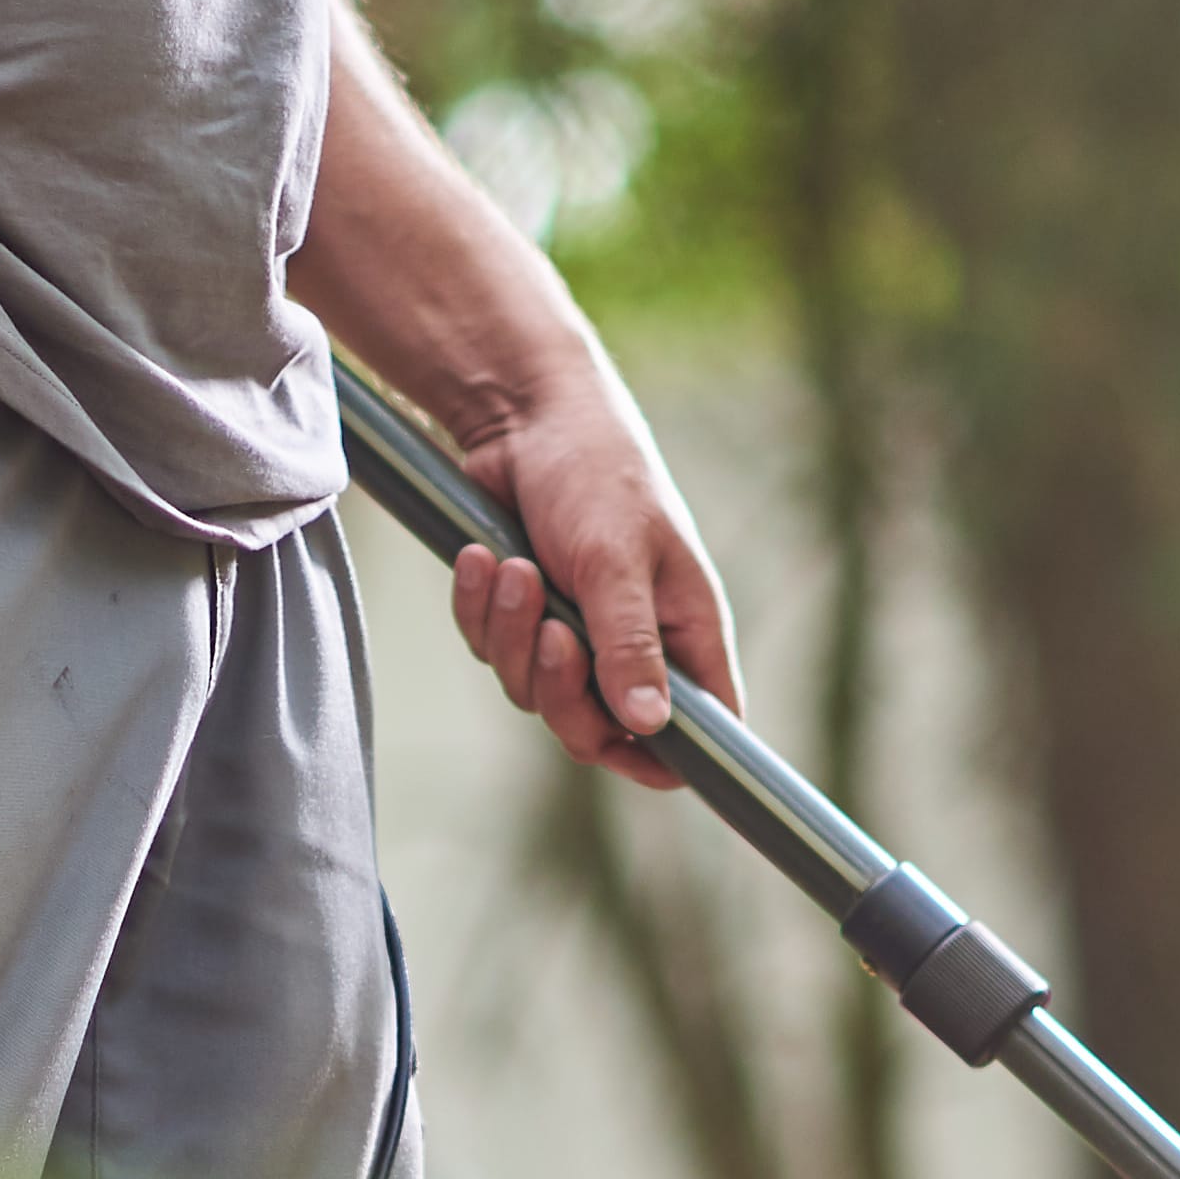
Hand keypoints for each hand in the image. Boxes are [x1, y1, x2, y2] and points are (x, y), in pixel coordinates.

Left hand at [431, 374, 734, 791]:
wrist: (524, 417)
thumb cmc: (595, 474)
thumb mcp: (616, 559)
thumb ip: (630, 645)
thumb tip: (652, 726)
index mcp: (685, 635)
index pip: (698, 735)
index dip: (663, 761)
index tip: (617, 746)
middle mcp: (635, 646)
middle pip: (596, 732)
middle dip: (561, 689)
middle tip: (552, 631)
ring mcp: (576, 635)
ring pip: (533, 694)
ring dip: (513, 636)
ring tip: (515, 569)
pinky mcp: (521, 618)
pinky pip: (492, 652)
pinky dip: (481, 611)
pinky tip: (483, 559)